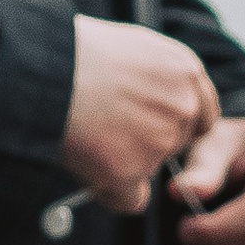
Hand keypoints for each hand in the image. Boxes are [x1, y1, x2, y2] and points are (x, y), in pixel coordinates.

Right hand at [61, 16, 219, 212]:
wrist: (42, 72)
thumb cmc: (74, 53)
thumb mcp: (130, 47)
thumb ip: (155, 75)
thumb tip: (153, 99)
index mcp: (185, 71)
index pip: (202, 114)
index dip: (175, 124)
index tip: (152, 127)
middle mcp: (182, 106)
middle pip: (177, 145)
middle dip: (147, 146)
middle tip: (108, 131)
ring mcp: (160, 142)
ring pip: (148, 171)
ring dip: (123, 167)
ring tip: (86, 135)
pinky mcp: (133, 172)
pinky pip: (129, 198)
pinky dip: (109, 191)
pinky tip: (85, 164)